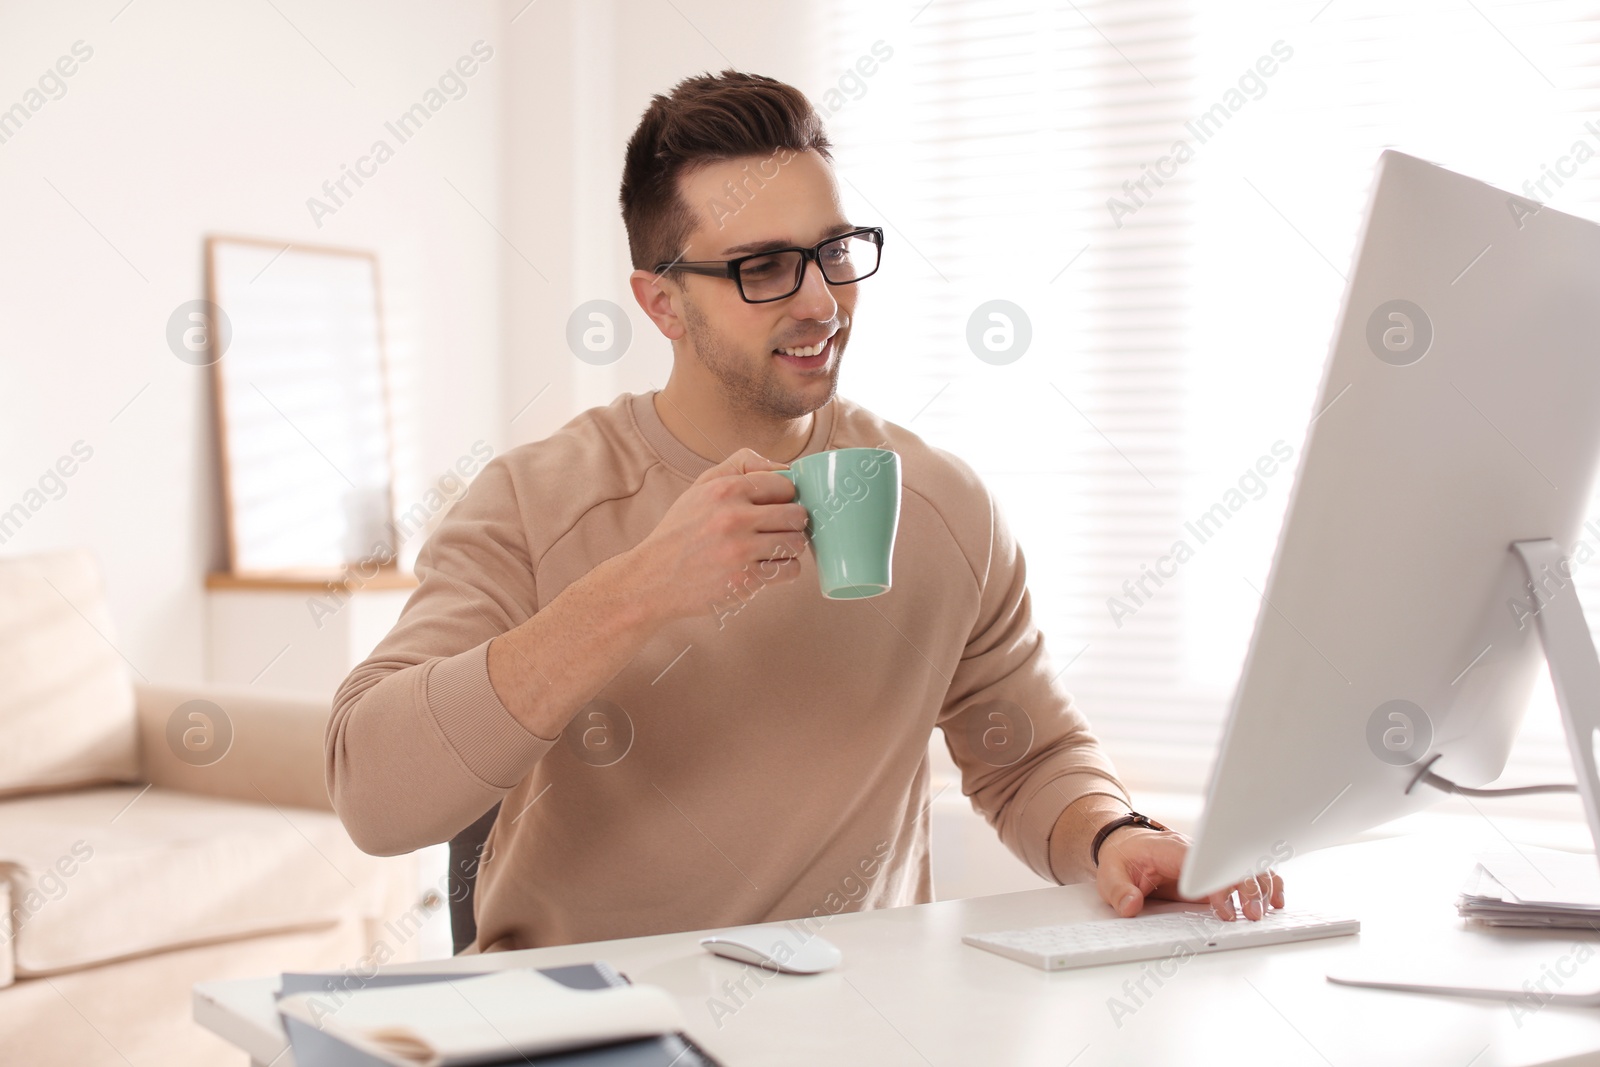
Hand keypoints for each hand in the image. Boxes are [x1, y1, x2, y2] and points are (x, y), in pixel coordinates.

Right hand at [628, 447, 809, 620]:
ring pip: (797, 543)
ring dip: (790, 546)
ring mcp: (740, 551)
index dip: (785, 497)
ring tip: (771, 548)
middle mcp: (734, 518)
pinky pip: (790, 570)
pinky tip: (766, 567)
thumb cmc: (682, 531)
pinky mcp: (745, 581)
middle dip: (792, 522)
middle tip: (778, 529)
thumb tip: (784, 467)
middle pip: (797, 515)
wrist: (654, 578)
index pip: (786, 485)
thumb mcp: (701, 487)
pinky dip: (784, 569)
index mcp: (726, 490)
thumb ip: (741, 465)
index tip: (775, 506)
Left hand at [1095, 825, 1285, 921]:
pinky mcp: (1215, 869)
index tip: (1224, 909)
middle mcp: (1197, 852)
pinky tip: (1275, 900)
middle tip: (1252, 915)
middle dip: (1247, 888)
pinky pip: (1246, 870)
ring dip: (1260, 887)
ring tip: (1264, 912)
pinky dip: (1265, 883)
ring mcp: (1209, 859)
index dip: (1218, 886)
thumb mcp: (1110, 875)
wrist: (1126, 843)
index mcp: (1173, 850)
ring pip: (1245, 866)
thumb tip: (1131, 906)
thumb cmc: (1123, 858)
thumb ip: (1119, 891)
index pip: (1204, 864)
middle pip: (1232, 863)